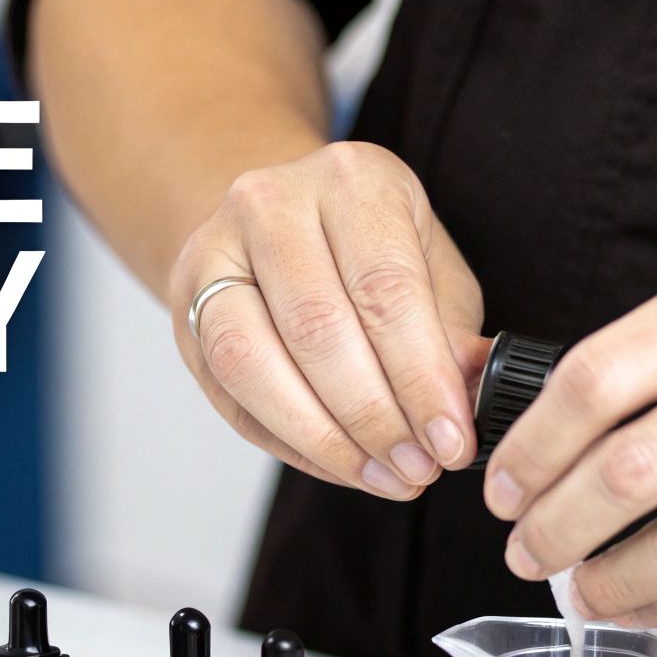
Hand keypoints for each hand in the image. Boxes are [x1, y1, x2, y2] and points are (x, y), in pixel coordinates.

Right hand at [168, 142, 488, 499]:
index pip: (385, 288)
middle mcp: (271, 203)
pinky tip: (340, 464)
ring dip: (325, 439)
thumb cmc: (369, 253)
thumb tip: (470, 403)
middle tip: (417, 469)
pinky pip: (231, 393)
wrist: (279, 226)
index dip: (421, 378)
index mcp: (351, 180)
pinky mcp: (186, 306)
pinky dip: (291, 443)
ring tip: (381, 475)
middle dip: (375, 417)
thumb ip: (451, 336)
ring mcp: (214, 253)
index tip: (451, 441)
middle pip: (317, 328)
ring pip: (254, 362)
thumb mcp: (431, 272)